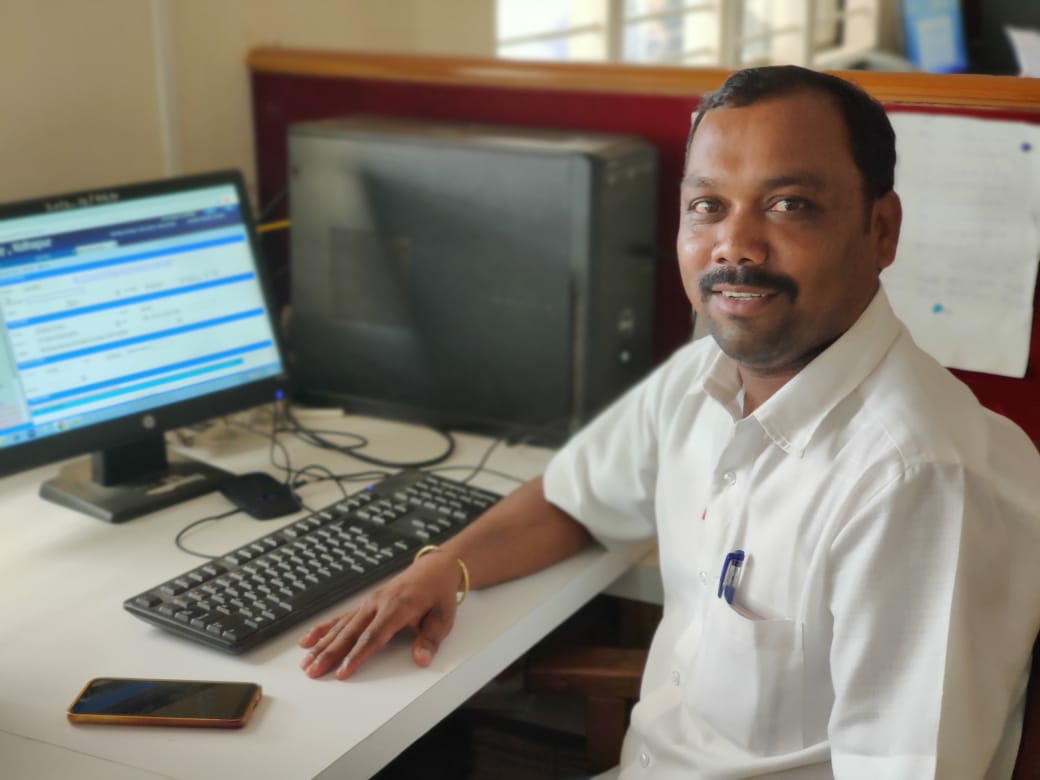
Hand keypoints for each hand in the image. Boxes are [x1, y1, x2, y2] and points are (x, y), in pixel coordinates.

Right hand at [298, 551, 461, 679]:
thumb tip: (421, 659)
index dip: (357, 656)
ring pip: (341, 626)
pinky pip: (340, 618)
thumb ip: (431, 639)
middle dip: (330, 654)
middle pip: (350, 633)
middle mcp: (378, 604)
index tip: (343, 672)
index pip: (373, 636)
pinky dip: (323, 629)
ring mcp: (369, 603)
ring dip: (322, 645)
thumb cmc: (438, 594)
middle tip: (313, 672)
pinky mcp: (365, 604)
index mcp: (398, 607)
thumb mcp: (443, 617)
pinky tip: (307, 640)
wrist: (434, 568)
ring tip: (306, 663)